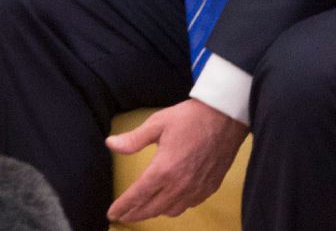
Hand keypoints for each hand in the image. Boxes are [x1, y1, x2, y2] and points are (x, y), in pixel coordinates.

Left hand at [105, 98, 247, 223]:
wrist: (225, 118)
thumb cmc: (190, 118)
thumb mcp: (157, 124)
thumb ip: (133, 139)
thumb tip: (110, 144)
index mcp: (164, 170)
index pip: (138, 195)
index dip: (123, 206)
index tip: (112, 213)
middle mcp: (180, 185)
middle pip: (152, 208)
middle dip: (135, 214)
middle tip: (123, 216)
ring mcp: (196, 189)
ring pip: (170, 211)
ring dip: (154, 212)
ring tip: (144, 209)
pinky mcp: (209, 188)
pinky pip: (188, 206)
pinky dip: (174, 207)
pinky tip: (169, 201)